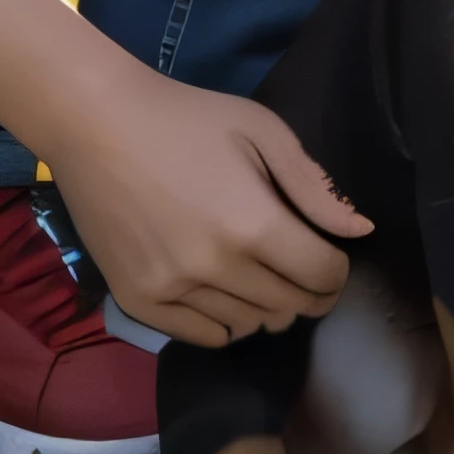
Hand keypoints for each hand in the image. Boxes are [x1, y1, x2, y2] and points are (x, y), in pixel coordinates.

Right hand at [47, 65, 370, 347]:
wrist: (95, 122)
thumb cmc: (185, 118)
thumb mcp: (260, 130)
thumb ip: (314, 185)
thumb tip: (359, 231)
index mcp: (254, 224)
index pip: (323, 276)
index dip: (337, 270)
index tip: (329, 256)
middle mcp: (216, 268)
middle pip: (290, 307)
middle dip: (307, 290)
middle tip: (298, 266)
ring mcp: (173, 290)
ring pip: (248, 326)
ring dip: (265, 306)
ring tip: (256, 274)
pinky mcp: (139, 301)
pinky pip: (203, 336)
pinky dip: (223, 321)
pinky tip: (220, 290)